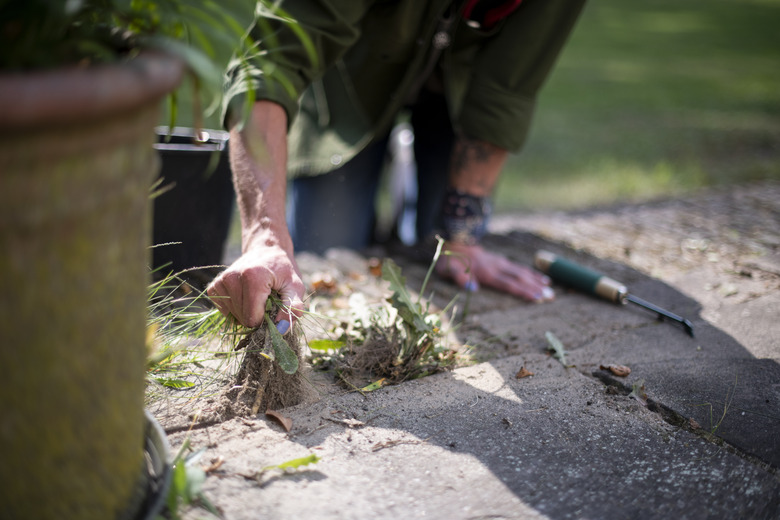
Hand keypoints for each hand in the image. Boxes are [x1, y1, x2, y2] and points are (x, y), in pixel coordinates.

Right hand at [206, 242, 304, 329]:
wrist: (266, 251)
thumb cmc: (283, 270)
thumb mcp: (296, 286)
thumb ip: (293, 307)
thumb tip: (281, 329)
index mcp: (253, 277)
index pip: (252, 318)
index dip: (266, 319)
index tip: (273, 307)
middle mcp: (232, 277)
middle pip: (242, 318)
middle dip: (256, 316)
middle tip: (266, 300)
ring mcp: (220, 281)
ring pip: (233, 316)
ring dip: (246, 312)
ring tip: (257, 296)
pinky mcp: (214, 287)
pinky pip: (224, 310)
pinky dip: (236, 309)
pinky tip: (245, 296)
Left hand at [436, 242, 553, 301]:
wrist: (455, 242)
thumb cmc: (450, 261)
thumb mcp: (449, 269)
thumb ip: (459, 278)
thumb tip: (472, 288)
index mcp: (486, 272)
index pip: (508, 284)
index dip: (523, 291)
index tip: (537, 298)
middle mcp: (497, 266)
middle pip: (519, 278)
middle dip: (535, 288)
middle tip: (550, 297)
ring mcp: (501, 262)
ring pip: (522, 272)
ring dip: (537, 281)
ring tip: (551, 290)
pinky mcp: (502, 261)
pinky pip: (520, 267)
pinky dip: (532, 273)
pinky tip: (543, 278)